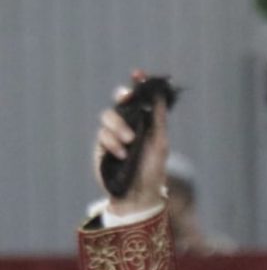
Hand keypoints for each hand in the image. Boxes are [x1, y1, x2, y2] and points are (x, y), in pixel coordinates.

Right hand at [93, 70, 168, 215]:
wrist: (138, 195)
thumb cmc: (153, 170)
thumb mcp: (160, 144)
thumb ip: (159, 120)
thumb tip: (159, 95)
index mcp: (145, 123)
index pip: (140, 100)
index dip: (138, 85)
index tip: (138, 73)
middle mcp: (129, 126)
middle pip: (119, 102)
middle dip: (122, 97)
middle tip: (126, 98)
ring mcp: (114, 135)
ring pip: (107, 116)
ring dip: (118, 126)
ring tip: (129, 141)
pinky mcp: (102, 146)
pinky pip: (102, 135)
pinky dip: (112, 143)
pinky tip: (121, 154)